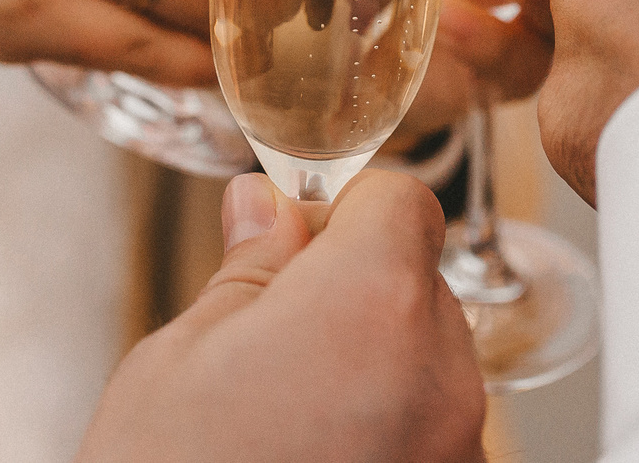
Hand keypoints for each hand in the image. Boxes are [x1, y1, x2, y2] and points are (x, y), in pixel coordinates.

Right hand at [76, 171, 485, 462]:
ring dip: (373, 368)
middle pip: (419, 285)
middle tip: (271, 337)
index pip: (404, 201)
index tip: (300, 234)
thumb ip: (248, 272)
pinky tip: (314, 458)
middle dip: (354, 293)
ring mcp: (458, 449)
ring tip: (286, 418)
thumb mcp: (180, 358)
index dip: (347, 208)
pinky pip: (431, 434)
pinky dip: (385, 432)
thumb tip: (266, 209)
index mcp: (371, 304)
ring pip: (428, 363)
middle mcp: (440, 374)